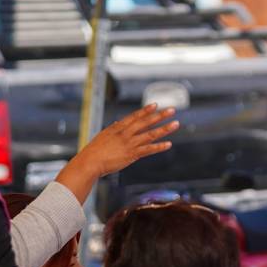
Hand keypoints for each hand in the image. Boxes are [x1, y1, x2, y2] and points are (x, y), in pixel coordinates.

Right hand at [56, 104, 178, 200]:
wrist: (90, 161)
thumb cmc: (94, 151)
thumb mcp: (103, 136)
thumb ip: (113, 129)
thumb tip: (118, 123)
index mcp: (118, 128)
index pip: (134, 116)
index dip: (145, 111)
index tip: (155, 105)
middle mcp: (125, 133)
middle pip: (145, 122)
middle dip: (160, 116)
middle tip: (172, 110)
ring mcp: (129, 143)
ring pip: (150, 134)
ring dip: (164, 129)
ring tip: (176, 124)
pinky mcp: (132, 154)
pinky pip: (148, 150)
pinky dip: (159, 147)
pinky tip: (168, 144)